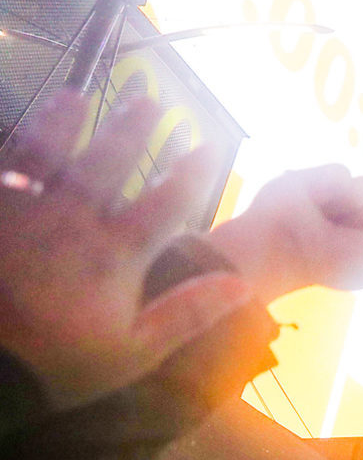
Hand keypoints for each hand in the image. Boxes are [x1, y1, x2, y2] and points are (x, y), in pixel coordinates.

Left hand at [0, 92, 248, 409]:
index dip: (190, 172)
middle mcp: (72, 221)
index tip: (208, 144)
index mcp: (115, 254)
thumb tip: (242, 282)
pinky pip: (0, 169)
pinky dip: (10, 146)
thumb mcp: (135, 351)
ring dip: (63, 123)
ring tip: (76, 96)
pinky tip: (14, 131)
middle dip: (130, 129)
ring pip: (46, 155)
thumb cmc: (62, 363)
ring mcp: (23, 214)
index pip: (165, 202)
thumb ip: (188, 312)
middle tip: (148, 99)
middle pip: (106, 163)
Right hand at [207, 165, 362, 301]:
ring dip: (353, 204)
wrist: (286, 246)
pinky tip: (316, 202)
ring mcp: (338, 197)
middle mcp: (356, 219)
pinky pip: (343, 172)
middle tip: (344, 234)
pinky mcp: (318, 178)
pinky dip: (332, 187)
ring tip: (329, 218)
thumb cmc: (332, 262)